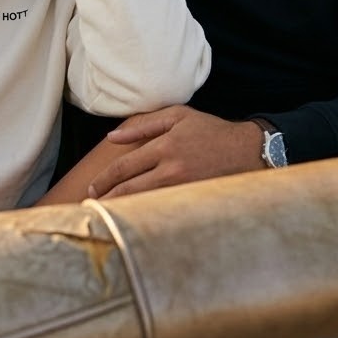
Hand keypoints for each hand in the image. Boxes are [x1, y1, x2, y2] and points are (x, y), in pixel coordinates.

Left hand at [85, 105, 264, 198]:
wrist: (246, 150)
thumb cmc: (209, 130)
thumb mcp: (177, 116)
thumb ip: (143, 125)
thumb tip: (112, 137)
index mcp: (165, 147)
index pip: (125, 168)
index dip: (105, 180)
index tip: (92, 189)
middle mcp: (172, 170)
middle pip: (130, 190)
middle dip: (108, 200)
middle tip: (91, 208)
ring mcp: (184, 188)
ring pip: (145, 204)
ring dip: (124, 211)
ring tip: (106, 216)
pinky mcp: (193, 201)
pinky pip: (164, 210)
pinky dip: (146, 216)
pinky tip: (135, 221)